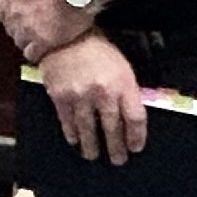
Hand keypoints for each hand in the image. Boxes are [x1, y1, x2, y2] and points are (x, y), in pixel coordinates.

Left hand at [0, 0, 97, 60]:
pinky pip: (31, 54)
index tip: (24, 12)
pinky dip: (37, 52)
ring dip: (29, 40)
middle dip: (21, 26)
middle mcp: (14, 15)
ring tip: (44, 34)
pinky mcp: (43, 43)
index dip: (11, 13)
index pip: (0, 13)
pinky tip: (46, 46)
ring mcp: (27, 30)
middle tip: (37, 23)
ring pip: (20, 42)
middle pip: (10, 28)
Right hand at [37, 33, 147, 164]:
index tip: (136, 148)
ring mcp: (80, 96)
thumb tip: (128, 117)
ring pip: (88, 129)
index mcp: (123, 83)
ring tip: (93, 156)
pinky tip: (74, 141)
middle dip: (116, 147)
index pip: (135, 118)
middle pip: (112, 128)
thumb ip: (125, 91)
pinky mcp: (60, 97)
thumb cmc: (97, 50)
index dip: (136, 136)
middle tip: (117, 160)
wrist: (64, 36)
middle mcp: (102, 93)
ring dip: (92, 146)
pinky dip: (71, 134)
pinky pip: (67, 121)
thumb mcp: (121, 66)